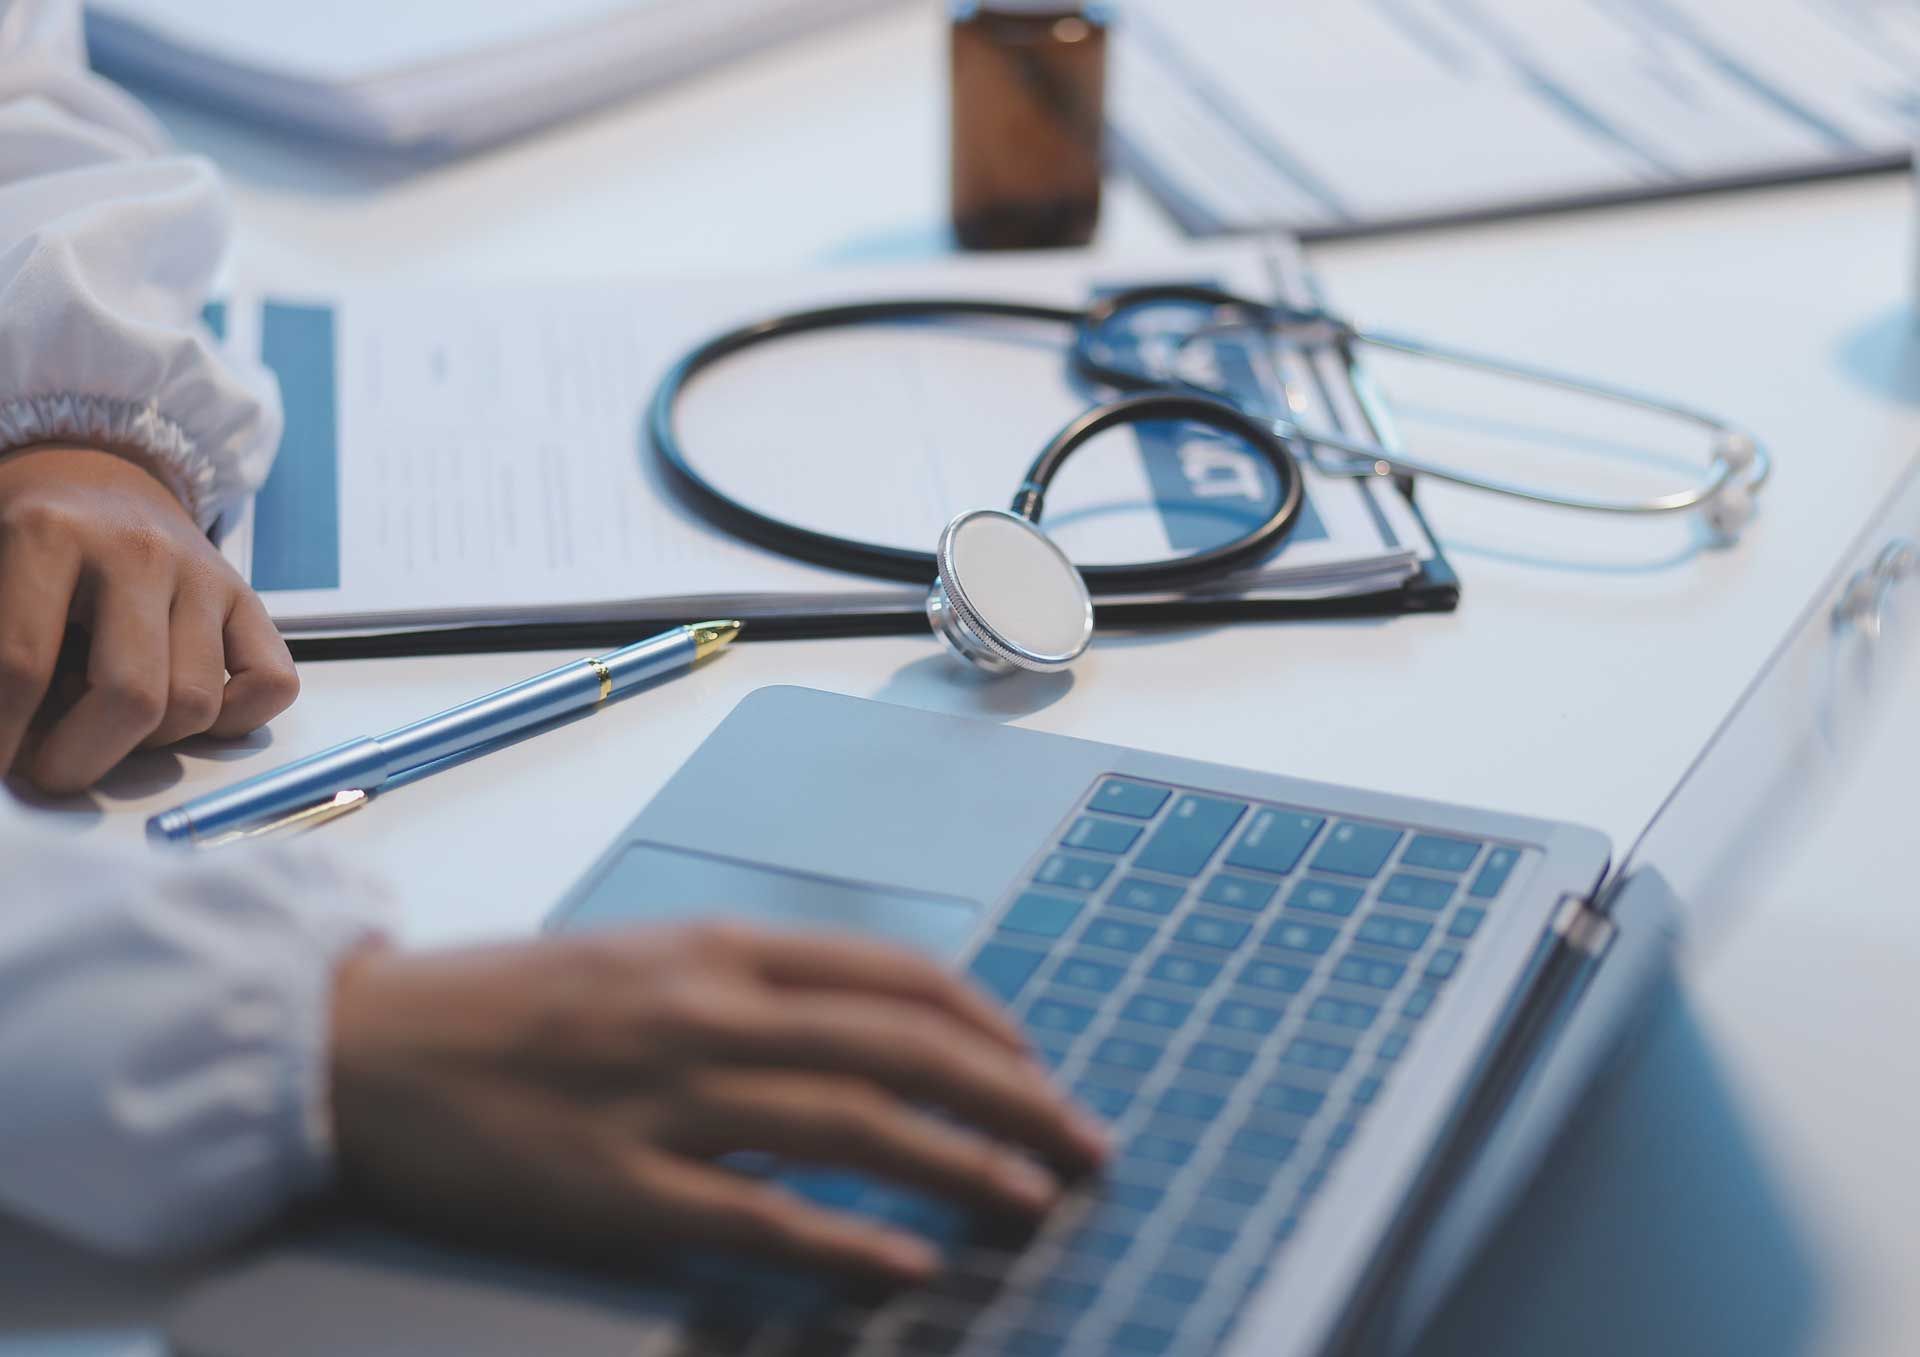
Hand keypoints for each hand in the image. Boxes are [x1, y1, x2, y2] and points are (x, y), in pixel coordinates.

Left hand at [0, 446, 298, 792]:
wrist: (94, 476)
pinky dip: (234, 721)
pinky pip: (270, 686)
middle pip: (130, 697)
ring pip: (196, 705)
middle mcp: (139, 551)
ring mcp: (205, 574)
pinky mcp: (248, 598)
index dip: (2, 738)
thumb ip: (3, 650)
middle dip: (80, 760)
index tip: (0, 772)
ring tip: (105, 724)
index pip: (22, 665)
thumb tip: (11, 743)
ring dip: (148, 742)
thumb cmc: (26, 540)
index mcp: (50, 533)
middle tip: (50, 772)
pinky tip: (184, 713)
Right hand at [329, 924, 1107, 1283]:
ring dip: (960, 1163)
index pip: (892, 975)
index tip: (1035, 1064)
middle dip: (1013, 1096)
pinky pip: (754, 1218)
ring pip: (852, 1124)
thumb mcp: (643, 959)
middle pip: (901, 1048)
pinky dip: (842, 1243)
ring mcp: (666, 1099)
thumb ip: (751, 984)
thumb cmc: (511, 1004)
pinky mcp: (617, 1189)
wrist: (367, 1045)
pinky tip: (908, 1267)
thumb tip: (867, 1027)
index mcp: (718, 948)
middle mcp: (709, 1009)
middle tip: (1084, 1143)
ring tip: (1036, 1200)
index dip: (985, 1022)